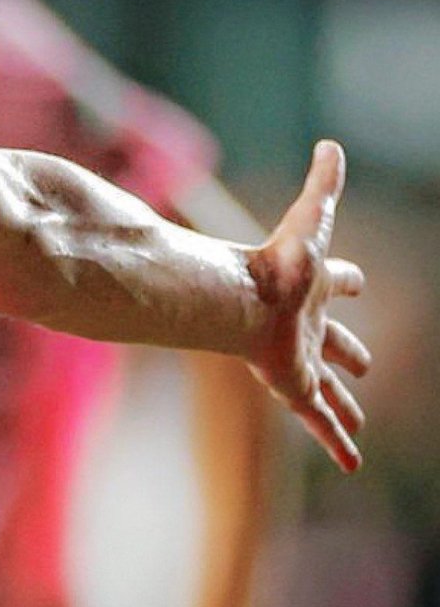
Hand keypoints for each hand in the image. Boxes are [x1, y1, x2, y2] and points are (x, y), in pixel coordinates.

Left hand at [245, 141, 368, 471]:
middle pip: (335, 341)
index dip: (350, 279)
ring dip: (345, 405)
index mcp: (313, 287)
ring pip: (329, 388)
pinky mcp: (295, 387)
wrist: (241, 300)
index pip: (338, 280)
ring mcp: (302, 358)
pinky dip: (337, 442)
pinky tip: (352, 464)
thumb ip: (322, 182)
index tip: (361, 281)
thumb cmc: (276, 261)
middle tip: (366, 364)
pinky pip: (320, 420)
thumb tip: (331, 142)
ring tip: (358, 424)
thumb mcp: (311, 217)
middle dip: (351, 351)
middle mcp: (308, 325)